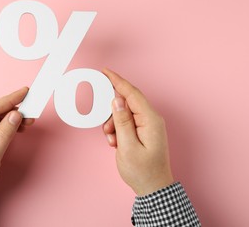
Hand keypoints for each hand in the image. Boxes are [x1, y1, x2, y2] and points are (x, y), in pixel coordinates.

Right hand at [102, 69, 173, 195]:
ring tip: (113, 142)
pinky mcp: (144, 131)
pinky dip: (118, 131)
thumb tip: (116, 99)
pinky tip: (117, 143)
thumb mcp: (127, 146)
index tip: (105, 71)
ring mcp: (148, 125)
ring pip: (124, 114)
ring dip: (114, 125)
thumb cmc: (142, 171)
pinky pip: (127, 122)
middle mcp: (151, 119)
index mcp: (150, 120)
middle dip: (113, 115)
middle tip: (108, 130)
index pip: (132, 93)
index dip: (117, 81)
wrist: (153, 188)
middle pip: (127, 103)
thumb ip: (121, 121)